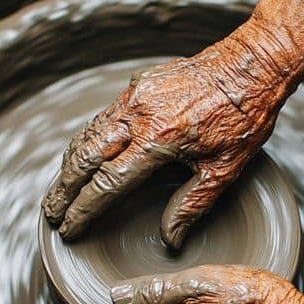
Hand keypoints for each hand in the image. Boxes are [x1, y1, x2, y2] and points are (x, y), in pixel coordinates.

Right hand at [42, 29, 293, 247]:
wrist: (252, 63)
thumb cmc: (244, 116)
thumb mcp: (224, 169)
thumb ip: (191, 205)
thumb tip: (170, 239)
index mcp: (158, 140)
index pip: (107, 184)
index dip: (84, 210)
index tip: (69, 228)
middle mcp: (138, 116)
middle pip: (84, 158)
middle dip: (63, 189)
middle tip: (51, 213)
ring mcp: (135, 96)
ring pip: (88, 134)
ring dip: (70, 164)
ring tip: (60, 189)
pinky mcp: (138, 84)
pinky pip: (103, 117)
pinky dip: (87, 140)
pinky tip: (84, 156)